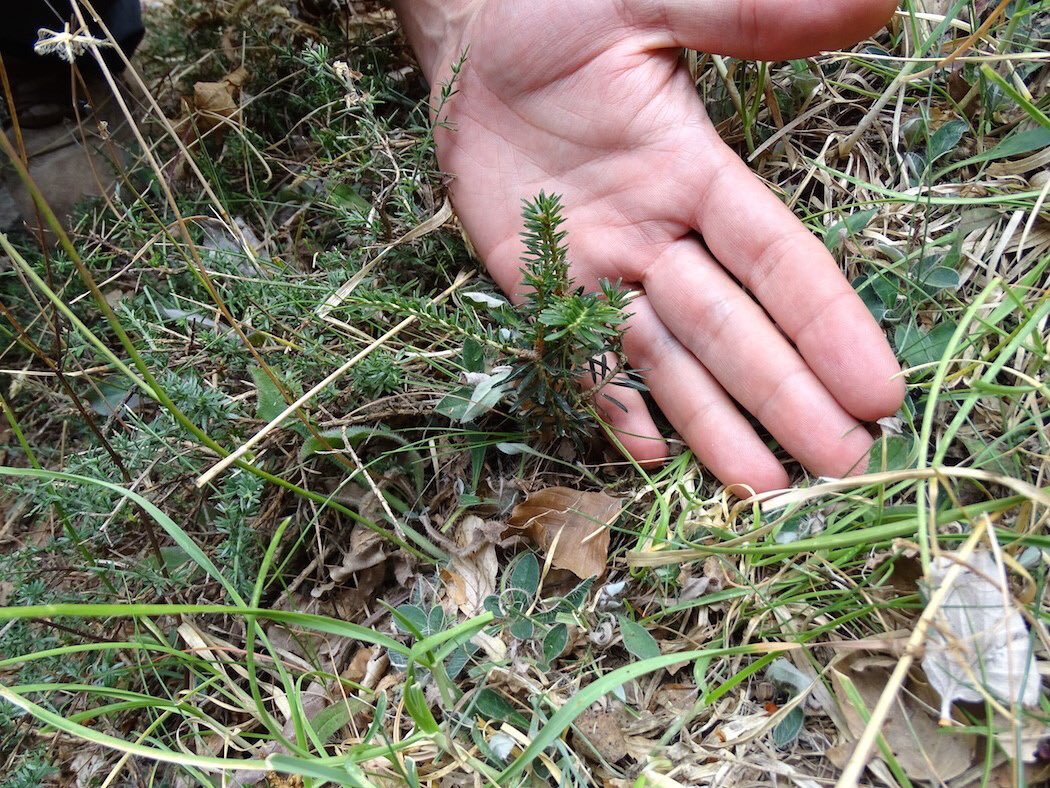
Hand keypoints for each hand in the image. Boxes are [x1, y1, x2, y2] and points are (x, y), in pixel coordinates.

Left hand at [394, 0, 904, 492]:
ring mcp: (598, 264)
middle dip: (785, 394)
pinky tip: (653, 452)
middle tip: (844, 463)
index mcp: (694, 171)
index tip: (876, 388)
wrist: (472, 31)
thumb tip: (873, 4)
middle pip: (730, 325)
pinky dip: (615, 401)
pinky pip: (582, 351)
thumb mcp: (651, 4)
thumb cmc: (558, 9)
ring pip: (665, 356)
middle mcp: (656, 232)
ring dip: (715, 420)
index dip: (825, 323)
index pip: (775, 260)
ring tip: (763, 490)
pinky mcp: (540, 281)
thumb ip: (746, 15)